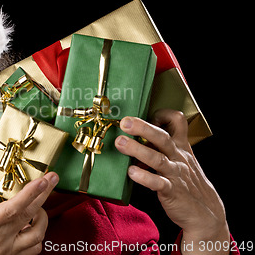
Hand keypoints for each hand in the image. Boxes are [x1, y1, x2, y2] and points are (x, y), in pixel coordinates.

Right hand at [0, 171, 58, 254]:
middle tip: (51, 180)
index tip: (43, 179)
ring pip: (38, 235)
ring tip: (40, 207)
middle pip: (32, 215)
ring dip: (43, 218)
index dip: (32, 191)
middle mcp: (1, 239)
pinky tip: (31, 228)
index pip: (16, 206)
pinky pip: (32, 250)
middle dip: (45, 194)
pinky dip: (37, 237)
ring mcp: (7, 251)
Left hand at [115, 109, 229, 254]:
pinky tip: (131, 172)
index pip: (177, 121)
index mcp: (180, 146)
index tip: (146, 115)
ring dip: (137, 150)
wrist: (206, 213)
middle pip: (162, 137)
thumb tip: (135, 136)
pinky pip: (158, 183)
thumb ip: (162, 147)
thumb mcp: (180, 159)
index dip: (162, 114)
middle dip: (143, 127)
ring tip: (120, 143)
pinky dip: (145, 177)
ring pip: (157, 158)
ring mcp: (175, 174)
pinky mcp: (172, 191)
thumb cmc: (187, 182)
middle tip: (125, 122)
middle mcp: (178, 157)